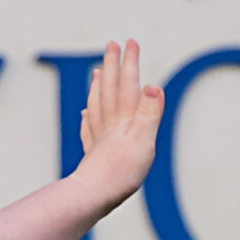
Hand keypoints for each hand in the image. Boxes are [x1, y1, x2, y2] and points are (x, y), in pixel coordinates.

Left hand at [70, 40, 163, 211]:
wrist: (92, 196)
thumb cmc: (121, 172)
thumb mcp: (144, 141)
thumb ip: (149, 113)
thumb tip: (154, 86)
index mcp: (124, 120)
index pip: (128, 85)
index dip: (130, 63)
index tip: (130, 42)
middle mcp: (110, 125)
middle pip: (110, 89)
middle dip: (112, 66)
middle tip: (111, 45)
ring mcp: (99, 139)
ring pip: (97, 105)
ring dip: (99, 86)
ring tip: (98, 72)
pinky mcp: (94, 155)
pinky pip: (89, 129)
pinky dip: (88, 117)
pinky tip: (85, 114)